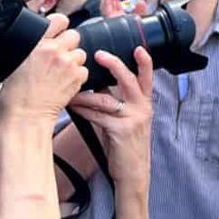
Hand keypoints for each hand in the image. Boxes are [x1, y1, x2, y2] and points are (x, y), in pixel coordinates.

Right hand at [0, 15, 86, 125]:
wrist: (23, 118)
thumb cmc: (11, 97)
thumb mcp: (9, 63)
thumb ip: (25, 46)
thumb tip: (30, 39)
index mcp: (35, 43)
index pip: (59, 19)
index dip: (58, 26)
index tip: (56, 33)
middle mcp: (54, 50)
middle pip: (74, 35)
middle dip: (67, 44)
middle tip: (57, 57)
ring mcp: (68, 63)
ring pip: (81, 52)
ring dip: (73, 60)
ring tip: (60, 72)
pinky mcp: (78, 77)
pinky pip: (84, 69)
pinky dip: (77, 75)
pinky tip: (64, 82)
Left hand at [67, 48, 153, 185]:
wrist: (133, 171)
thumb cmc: (126, 145)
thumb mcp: (128, 121)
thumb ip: (118, 103)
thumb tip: (99, 86)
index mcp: (145, 104)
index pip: (148, 78)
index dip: (145, 62)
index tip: (138, 47)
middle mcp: (142, 108)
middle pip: (129, 79)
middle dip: (113, 64)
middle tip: (98, 54)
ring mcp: (133, 119)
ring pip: (106, 99)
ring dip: (85, 95)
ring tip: (71, 91)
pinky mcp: (120, 130)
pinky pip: (97, 115)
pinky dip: (83, 110)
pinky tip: (73, 107)